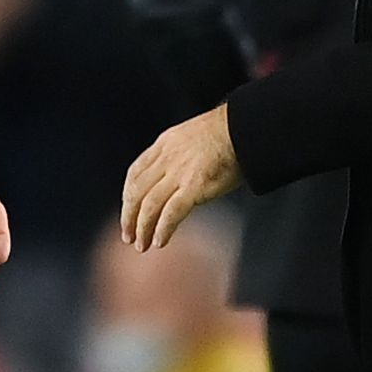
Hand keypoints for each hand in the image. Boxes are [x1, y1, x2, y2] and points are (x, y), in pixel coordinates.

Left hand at [121, 106, 241, 251]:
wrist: (244, 127)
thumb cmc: (228, 133)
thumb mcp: (192, 136)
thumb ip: (179, 153)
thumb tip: (177, 173)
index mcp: (164, 144)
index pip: (135, 173)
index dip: (127, 196)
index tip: (128, 212)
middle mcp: (167, 159)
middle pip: (137, 192)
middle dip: (129, 217)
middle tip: (128, 236)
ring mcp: (179, 173)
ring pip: (149, 205)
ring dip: (142, 228)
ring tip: (142, 245)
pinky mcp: (194, 187)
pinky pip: (171, 213)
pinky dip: (163, 229)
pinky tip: (160, 241)